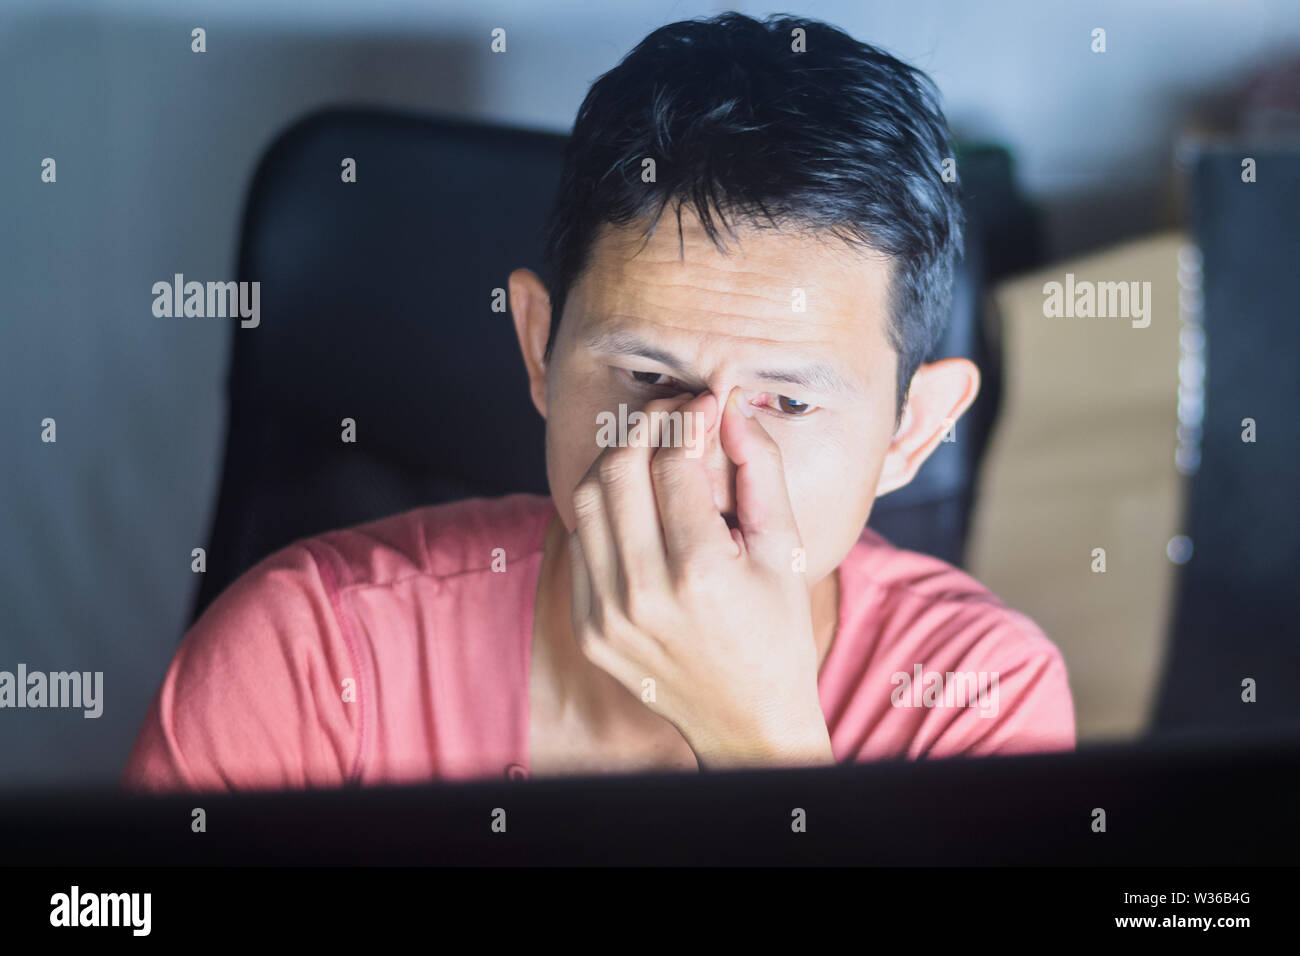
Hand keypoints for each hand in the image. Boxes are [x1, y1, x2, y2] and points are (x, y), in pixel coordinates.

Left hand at [568, 386, 833, 768]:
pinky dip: (604, 511)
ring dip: (617, 462)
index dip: (687, 417)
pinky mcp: (588, 628)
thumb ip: (761, 470)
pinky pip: (579, 543)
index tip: (705, 404)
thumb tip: (729, 409)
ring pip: (585, 501)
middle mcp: (643, 595)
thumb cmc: (776, 628)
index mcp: (701, 573)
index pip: (670, 462)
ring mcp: (606, 616)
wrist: (745, 718)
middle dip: (643, 425)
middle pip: (616, 470)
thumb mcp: (784, 548)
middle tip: (673, 413)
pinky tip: (637, 505)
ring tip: (652, 451)